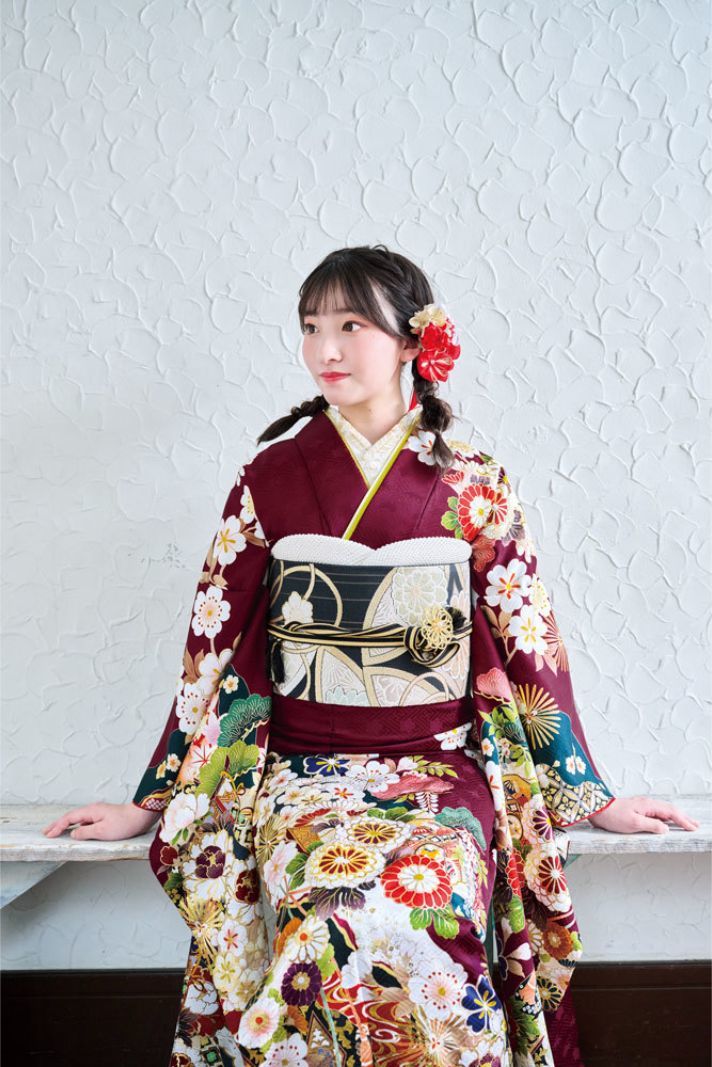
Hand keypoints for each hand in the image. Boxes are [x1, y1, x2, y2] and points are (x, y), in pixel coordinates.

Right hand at [41, 802, 159, 840]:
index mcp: (91, 811)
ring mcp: (99, 813)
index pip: (69, 818)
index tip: (48, 835)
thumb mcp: (102, 831)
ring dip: (66, 825)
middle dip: (58, 824)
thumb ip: (85, 833)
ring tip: (56, 831)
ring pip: (78, 819)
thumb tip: (73, 834)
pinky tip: (75, 831)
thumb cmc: (124, 824)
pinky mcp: (104, 817)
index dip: (58, 827)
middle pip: (71, 817)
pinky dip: (76, 826)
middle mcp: (93, 810)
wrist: (141, 816)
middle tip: (46, 832)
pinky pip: (85, 821)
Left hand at [588, 796, 699, 833]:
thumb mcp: (633, 823)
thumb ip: (651, 825)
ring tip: (686, 823)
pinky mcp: (638, 810)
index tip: (693, 828)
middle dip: (684, 817)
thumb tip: (666, 829)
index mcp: (648, 806)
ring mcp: (643, 806)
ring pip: (664, 811)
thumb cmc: (612, 816)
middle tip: (696, 825)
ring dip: (677, 817)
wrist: (597, 809)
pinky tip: (668, 822)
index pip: (671, 813)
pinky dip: (667, 817)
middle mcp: (647, 804)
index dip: (683, 821)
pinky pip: (657, 813)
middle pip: (670, 810)